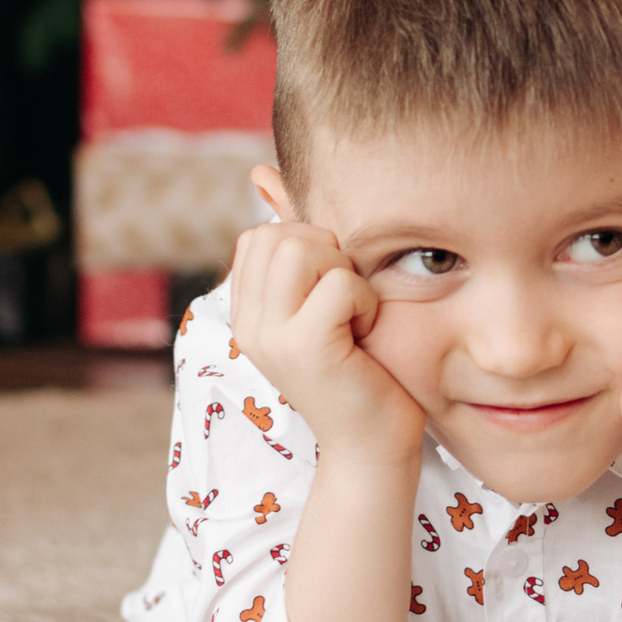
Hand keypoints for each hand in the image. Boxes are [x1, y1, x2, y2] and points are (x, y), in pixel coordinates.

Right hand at [228, 220, 426, 470]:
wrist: (374, 447)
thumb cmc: (362, 372)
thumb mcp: (324, 299)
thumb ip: (299, 245)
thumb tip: (261, 174)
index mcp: (247, 313)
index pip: (260, 237)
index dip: (308, 247)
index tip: (331, 294)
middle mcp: (248, 323)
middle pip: (279, 235)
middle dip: (328, 255)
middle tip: (347, 305)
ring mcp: (270, 336)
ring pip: (302, 249)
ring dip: (344, 275)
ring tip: (354, 316)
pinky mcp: (304, 348)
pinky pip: (339, 283)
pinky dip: (365, 300)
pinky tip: (366, 333)